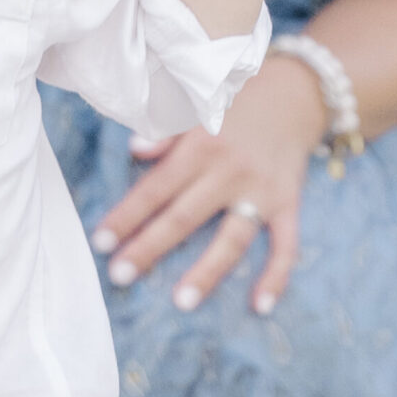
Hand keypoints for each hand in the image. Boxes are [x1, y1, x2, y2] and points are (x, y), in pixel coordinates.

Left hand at [88, 53, 325, 314]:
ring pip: (232, 239)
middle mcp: (230, 171)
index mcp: (200, 146)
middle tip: (119, 275)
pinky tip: (260, 305)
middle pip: (184, 217)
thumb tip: (135, 149)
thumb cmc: (234, 102)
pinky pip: (286, 245)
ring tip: (181, 301)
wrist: (296, 90)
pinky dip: (276, 276)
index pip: (155, 188)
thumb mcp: (196, 106)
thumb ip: (165, 130)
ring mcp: (262, 191)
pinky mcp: (289, 203)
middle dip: (150, 248)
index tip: (101, 242)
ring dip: (206, 272)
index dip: (126, 215)